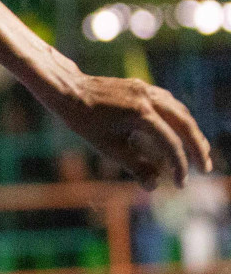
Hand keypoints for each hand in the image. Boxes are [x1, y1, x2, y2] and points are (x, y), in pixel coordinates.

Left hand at [54, 74, 211, 189]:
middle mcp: (148, 99)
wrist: (69, 91)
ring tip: (199, 152)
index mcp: (139, 114)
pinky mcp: (143, 87)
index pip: (170, 142)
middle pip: (185, 123)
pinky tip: (181, 131)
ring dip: (191, 131)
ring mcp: (147, 90)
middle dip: (198, 147)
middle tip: (205, 168)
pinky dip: (179, 118)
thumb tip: (155, 186)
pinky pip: (169, 103)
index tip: (181, 183)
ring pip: (180, 111)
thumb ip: (134, 165)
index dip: (179, 165)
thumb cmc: (85, 121)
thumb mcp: (108, 147)